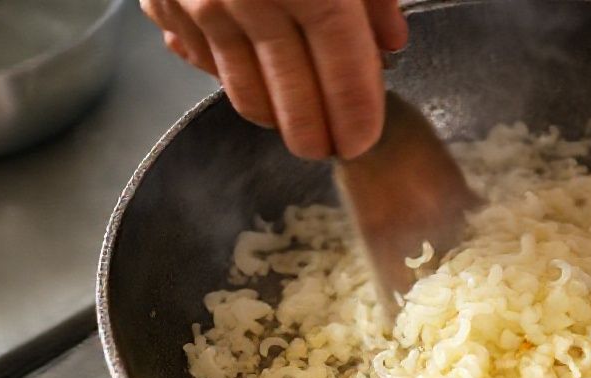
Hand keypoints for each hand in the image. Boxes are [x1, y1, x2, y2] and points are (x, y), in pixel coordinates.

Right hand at [140, 0, 407, 158]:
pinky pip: (201, 57)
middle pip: (291, 91)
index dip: (356, 111)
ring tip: (291, 129)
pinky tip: (246, 83)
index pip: (343, 67)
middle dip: (313, 131)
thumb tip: (389, 43)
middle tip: (327, 150)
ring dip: (271, 115)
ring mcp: (201, 1)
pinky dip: (227, 76)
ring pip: (242, 86)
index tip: (362, 139)